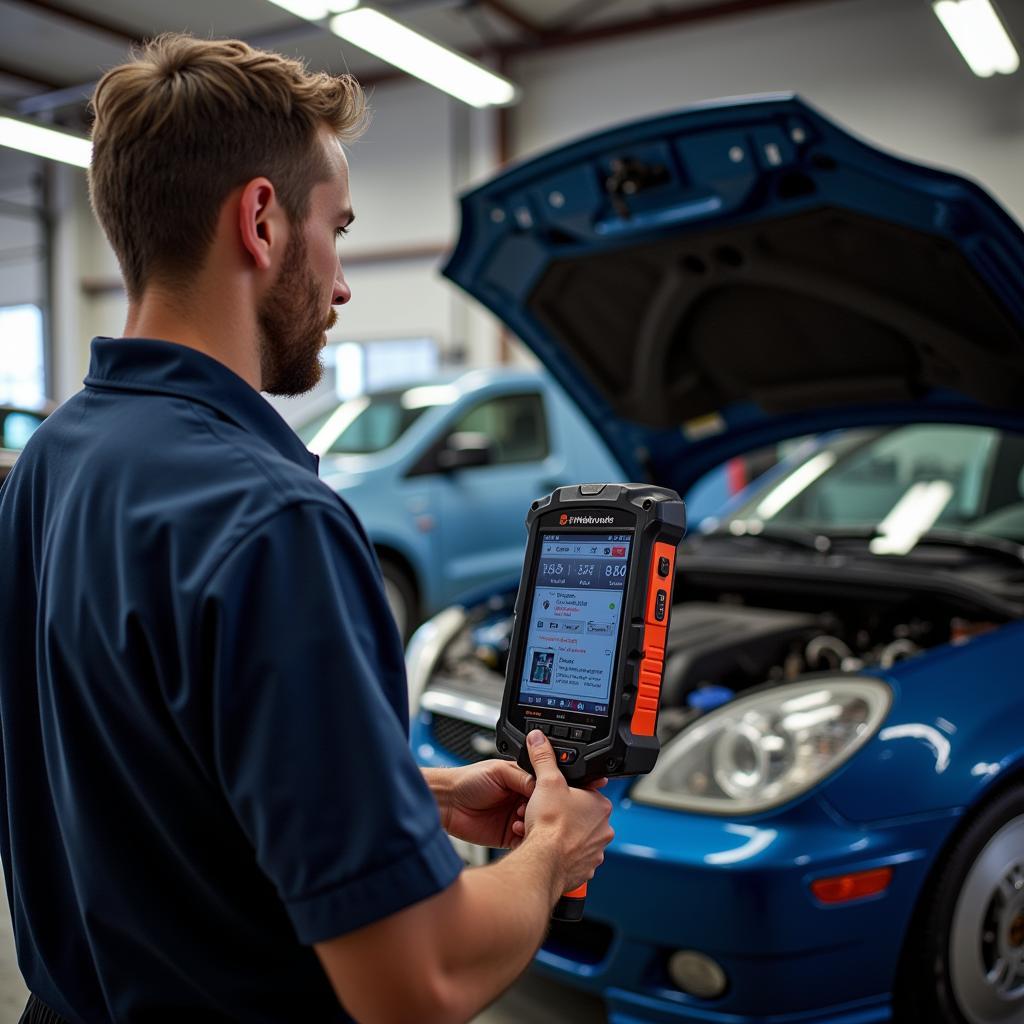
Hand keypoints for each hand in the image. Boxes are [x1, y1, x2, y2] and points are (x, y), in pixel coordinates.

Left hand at [436, 761, 535, 848]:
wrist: (446, 802)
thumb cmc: (467, 781)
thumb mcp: (499, 771)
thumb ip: (522, 778)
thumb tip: (543, 786)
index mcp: (520, 781)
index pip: (541, 790)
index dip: (543, 795)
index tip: (541, 799)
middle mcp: (519, 800)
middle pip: (541, 810)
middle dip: (538, 813)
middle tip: (526, 812)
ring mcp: (513, 819)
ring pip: (534, 827)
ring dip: (531, 827)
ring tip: (519, 822)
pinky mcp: (506, 836)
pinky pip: (522, 841)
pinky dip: (524, 840)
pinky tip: (517, 833)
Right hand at [522, 732, 613, 896]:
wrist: (543, 861)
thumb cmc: (549, 825)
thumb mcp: (546, 781)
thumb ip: (543, 757)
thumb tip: (539, 739)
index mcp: (601, 806)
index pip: (587, 793)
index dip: (569, 793)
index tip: (556, 796)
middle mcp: (603, 830)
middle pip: (581, 816)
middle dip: (564, 815)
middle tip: (546, 814)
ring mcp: (595, 852)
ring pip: (577, 839)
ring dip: (562, 836)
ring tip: (543, 832)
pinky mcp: (585, 870)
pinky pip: (573, 860)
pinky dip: (561, 856)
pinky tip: (547, 850)